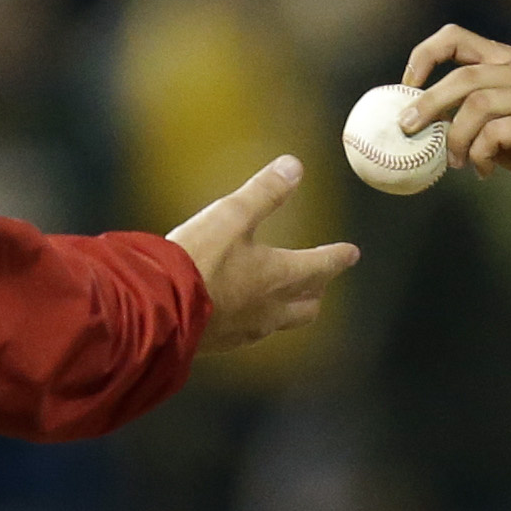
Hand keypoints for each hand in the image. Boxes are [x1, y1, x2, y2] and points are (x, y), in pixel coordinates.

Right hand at [170, 156, 357, 352]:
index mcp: (280, 276)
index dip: (338, 256)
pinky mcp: (223, 343)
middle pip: (308, 305)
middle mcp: (271, 308)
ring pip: (282, 323)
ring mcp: (248, 330)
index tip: (351, 253)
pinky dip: (257, 320)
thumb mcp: (231, 215)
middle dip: (316, 290)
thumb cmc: (198, 259)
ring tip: (285, 298)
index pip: (322, 266)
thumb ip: (264, 192)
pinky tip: (244, 313)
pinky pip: (252, 334)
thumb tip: (294, 166)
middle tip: (320, 280)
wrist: (159, 307)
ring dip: (290, 309)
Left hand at [399, 27, 510, 193]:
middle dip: (427, 103)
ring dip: (455, 138)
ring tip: (455, 161)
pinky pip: (494, 136)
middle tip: (408, 129)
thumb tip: (430, 129)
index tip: (407, 84)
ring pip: (475, 105)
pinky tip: (484, 171)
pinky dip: (479, 156)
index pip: (457, 38)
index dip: (425, 55)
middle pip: (461, 77)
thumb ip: (478, 116)